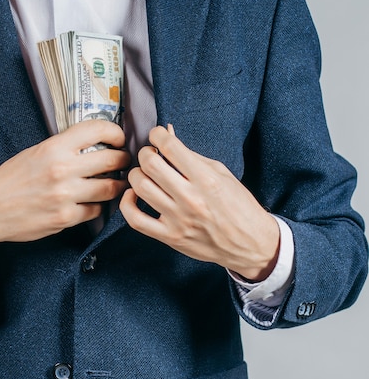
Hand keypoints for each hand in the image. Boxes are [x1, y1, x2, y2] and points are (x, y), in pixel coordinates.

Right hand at [0, 120, 129, 245]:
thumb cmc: (11, 178)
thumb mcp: (36, 151)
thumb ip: (65, 146)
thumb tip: (97, 143)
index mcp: (55, 147)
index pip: (98, 130)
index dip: (116, 133)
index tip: (118, 139)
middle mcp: (63, 169)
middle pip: (113, 160)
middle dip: (122, 160)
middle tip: (121, 161)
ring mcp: (65, 196)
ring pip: (110, 188)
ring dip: (115, 185)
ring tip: (111, 182)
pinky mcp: (65, 218)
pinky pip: (96, 210)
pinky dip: (96, 206)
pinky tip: (89, 202)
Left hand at [120, 125, 279, 280]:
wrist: (251, 244)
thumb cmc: (238, 206)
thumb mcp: (222, 173)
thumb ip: (192, 156)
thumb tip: (168, 135)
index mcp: (207, 180)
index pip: (171, 147)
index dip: (158, 135)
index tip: (157, 135)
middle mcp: (191, 199)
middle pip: (151, 165)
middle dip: (146, 153)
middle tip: (150, 154)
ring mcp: (178, 219)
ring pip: (140, 188)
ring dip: (137, 175)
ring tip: (144, 174)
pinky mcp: (170, 237)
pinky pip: (135, 219)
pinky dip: (127, 204)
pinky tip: (133, 195)